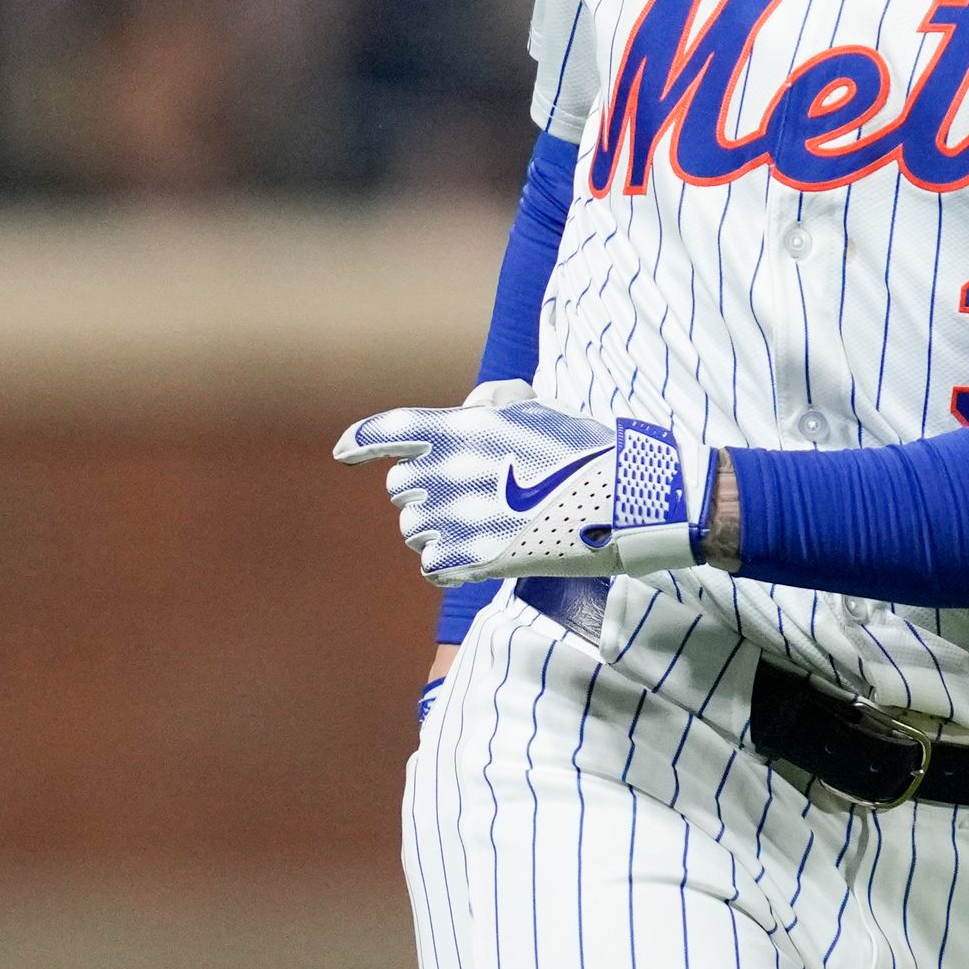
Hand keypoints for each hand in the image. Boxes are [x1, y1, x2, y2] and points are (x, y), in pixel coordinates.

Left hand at [336, 389, 710, 585]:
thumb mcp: (540, 410)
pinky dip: (447, 564)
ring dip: (436, 531)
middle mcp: (451, 470)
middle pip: (402, 488)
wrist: (625, 498)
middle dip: (424, 493)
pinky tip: (472, 559)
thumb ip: (496, 402)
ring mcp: (461, 517)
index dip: (361, 442)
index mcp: (464, 428)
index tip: (344, 454)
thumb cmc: (588, 450)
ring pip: (413, 531)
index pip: (390, 430)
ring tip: (480, 527)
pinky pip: (432, 566)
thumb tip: (477, 402)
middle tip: (466, 497)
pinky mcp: (477, 559)